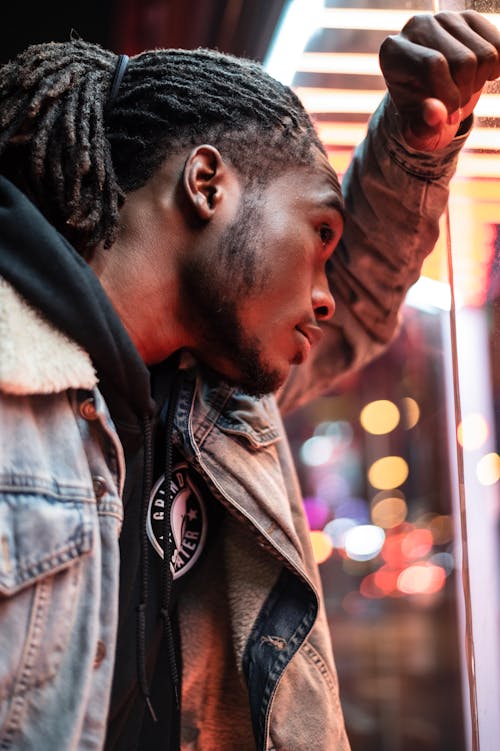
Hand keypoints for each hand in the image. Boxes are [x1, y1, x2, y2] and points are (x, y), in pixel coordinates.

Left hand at [379, 10, 499, 150]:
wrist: (432, 100)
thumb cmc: (420, 116)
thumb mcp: (417, 130)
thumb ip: (422, 128)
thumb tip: (436, 114)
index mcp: (393, 52)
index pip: (434, 65)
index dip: (449, 96)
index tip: (449, 117)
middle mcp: (417, 27)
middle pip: (463, 61)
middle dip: (464, 94)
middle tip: (454, 106)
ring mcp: (444, 19)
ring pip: (484, 53)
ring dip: (478, 82)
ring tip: (461, 90)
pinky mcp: (468, 18)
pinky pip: (499, 45)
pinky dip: (495, 68)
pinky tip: (478, 76)